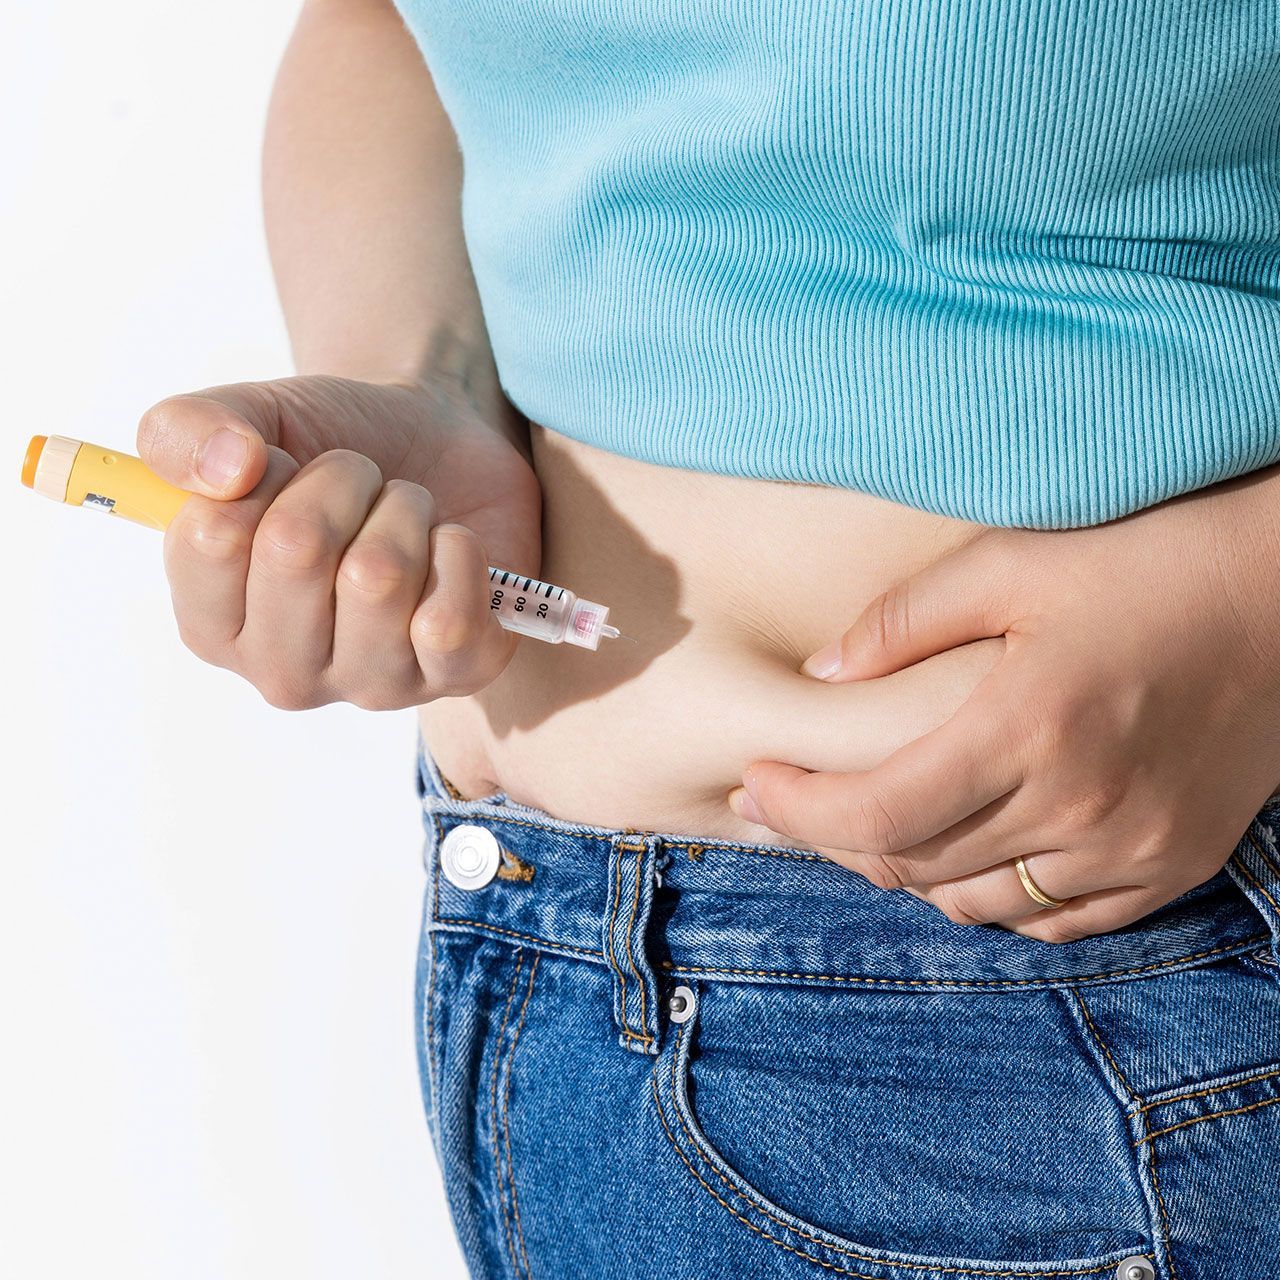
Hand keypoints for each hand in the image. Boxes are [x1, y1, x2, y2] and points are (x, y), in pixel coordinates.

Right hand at [137, 373, 540, 709]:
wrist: (445, 448)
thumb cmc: (335, 447)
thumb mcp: (249, 418)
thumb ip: (184, 431)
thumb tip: (227, 467)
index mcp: (212, 626)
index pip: (212, 536)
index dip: (263, 473)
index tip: (289, 469)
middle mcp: (283, 672)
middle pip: (295, 549)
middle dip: (340, 482)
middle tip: (361, 484)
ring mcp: (369, 685)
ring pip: (377, 575)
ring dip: (404, 510)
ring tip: (407, 513)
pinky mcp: (453, 677)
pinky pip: (448, 619)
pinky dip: (457, 551)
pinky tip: (449, 547)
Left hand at [729, 468, 1279, 942]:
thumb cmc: (1143, 562)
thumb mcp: (1011, 563)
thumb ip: (903, 621)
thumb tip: (820, 672)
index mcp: (1025, 727)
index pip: (878, 811)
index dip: (798, 810)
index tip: (753, 784)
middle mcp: (1076, 807)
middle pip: (914, 864)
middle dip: (834, 836)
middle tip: (794, 798)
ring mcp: (1129, 848)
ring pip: (975, 903)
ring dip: (908, 870)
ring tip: (874, 822)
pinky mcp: (1169, 866)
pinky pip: (1053, 921)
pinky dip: (992, 898)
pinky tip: (965, 854)